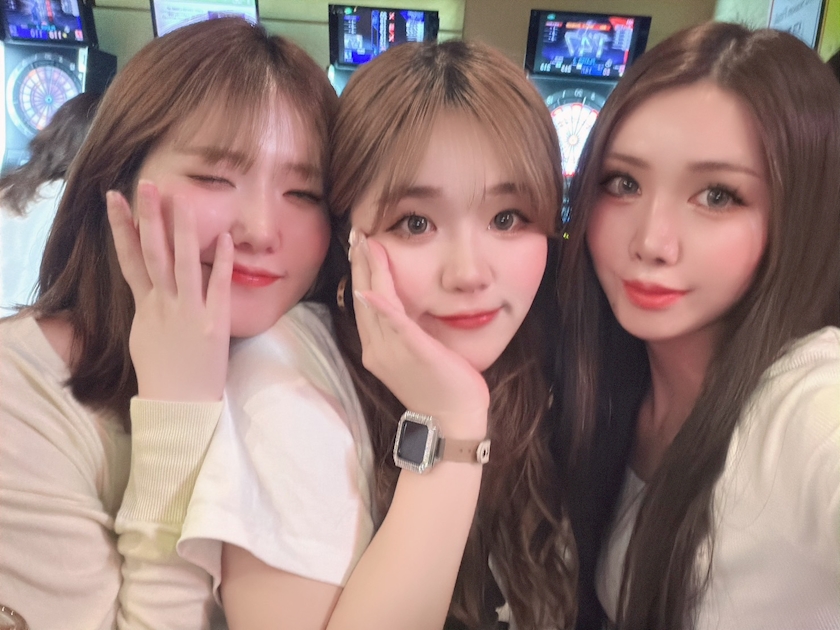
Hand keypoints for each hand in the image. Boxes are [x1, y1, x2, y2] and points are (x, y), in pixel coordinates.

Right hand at [107, 181, 233, 400]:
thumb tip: (147, 288)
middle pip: (153, 253)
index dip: (122, 228)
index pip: (130, 259)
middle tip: (146, 184)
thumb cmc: (162, 373)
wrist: (177, 406)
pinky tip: (225, 238)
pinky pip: (218, 286)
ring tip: (183, 199)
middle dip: (149, 217)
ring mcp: (188, 312)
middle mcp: (163, 304)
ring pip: (183, 264)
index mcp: (145, 306)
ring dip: (182, 230)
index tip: (114, 199)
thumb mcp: (144, 336)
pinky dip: (221, 262)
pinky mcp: (213, 323)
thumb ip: (148, 307)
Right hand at [350, 232, 488, 437]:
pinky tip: (372, 291)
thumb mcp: (415, 354)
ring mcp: (394, 352)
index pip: (363, 302)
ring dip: (370, 272)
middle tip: (357, 233)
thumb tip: (402, 307)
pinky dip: (383, 309)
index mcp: (376, 348)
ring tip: (367, 244)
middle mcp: (377, 349)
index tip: (360, 245)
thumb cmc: (440, 386)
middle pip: (363, 298)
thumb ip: (405, 331)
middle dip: (360, 264)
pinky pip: (396, 327)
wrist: (453, 419)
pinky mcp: (416, 353)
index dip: (360, 272)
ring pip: (376, 305)